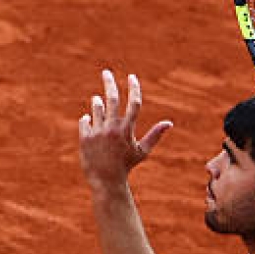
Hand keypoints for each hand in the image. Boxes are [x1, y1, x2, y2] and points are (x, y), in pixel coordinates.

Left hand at [78, 70, 172, 185]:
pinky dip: (88, 119)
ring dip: (97, 102)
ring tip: (98, 101)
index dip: (134, 88)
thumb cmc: (126, 166)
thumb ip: (155, 135)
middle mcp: (112, 128)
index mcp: (127, 130)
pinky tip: (91, 122)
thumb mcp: (142, 151)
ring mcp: (97, 132)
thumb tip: (169, 123)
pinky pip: (85, 121)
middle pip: (111, 98)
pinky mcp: (85, 138)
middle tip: (106, 72)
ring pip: (96, 108)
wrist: (106, 181)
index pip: (134, 103)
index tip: (132, 76)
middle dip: (109, 82)